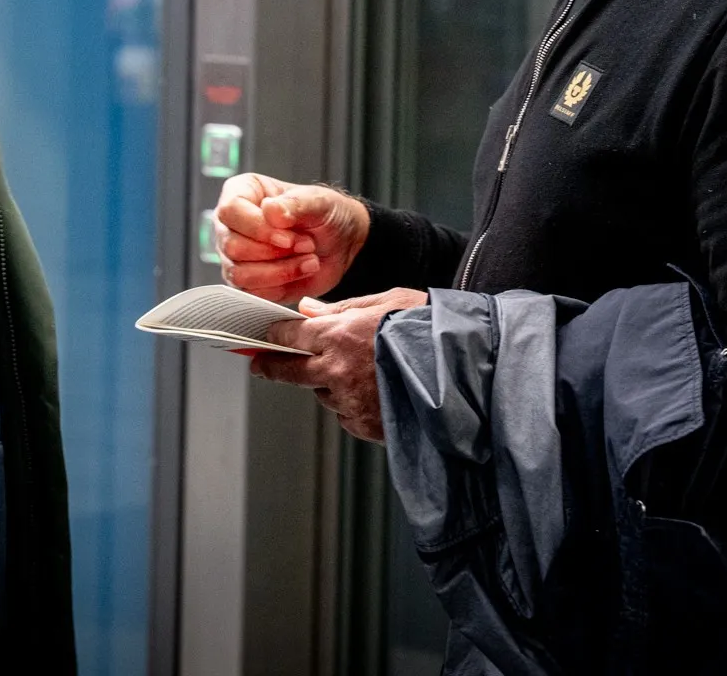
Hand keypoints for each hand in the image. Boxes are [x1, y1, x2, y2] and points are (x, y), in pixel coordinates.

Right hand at [214, 174, 369, 306]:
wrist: (341, 243)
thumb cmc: (325, 214)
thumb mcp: (318, 202)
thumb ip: (294, 204)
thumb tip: (270, 210)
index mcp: (242, 192)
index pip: (230, 210)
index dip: (258, 227)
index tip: (288, 237)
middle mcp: (232, 223)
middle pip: (232, 246)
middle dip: (274, 252)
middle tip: (306, 244)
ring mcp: (235, 254)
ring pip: (239, 273)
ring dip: (280, 271)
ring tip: (308, 259)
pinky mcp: (247, 280)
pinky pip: (251, 292)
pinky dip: (281, 285)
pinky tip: (301, 271)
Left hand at [250, 289, 428, 441]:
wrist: (464, 370)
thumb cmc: (430, 327)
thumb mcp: (388, 301)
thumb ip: (343, 308)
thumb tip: (310, 309)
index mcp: (339, 335)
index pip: (290, 336)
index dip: (273, 336)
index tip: (262, 339)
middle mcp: (337, 371)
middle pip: (291, 372)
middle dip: (272, 367)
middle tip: (261, 366)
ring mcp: (351, 402)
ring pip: (323, 394)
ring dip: (329, 384)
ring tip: (360, 371)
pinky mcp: (366, 425)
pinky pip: (347, 415)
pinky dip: (353, 404)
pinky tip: (377, 391)